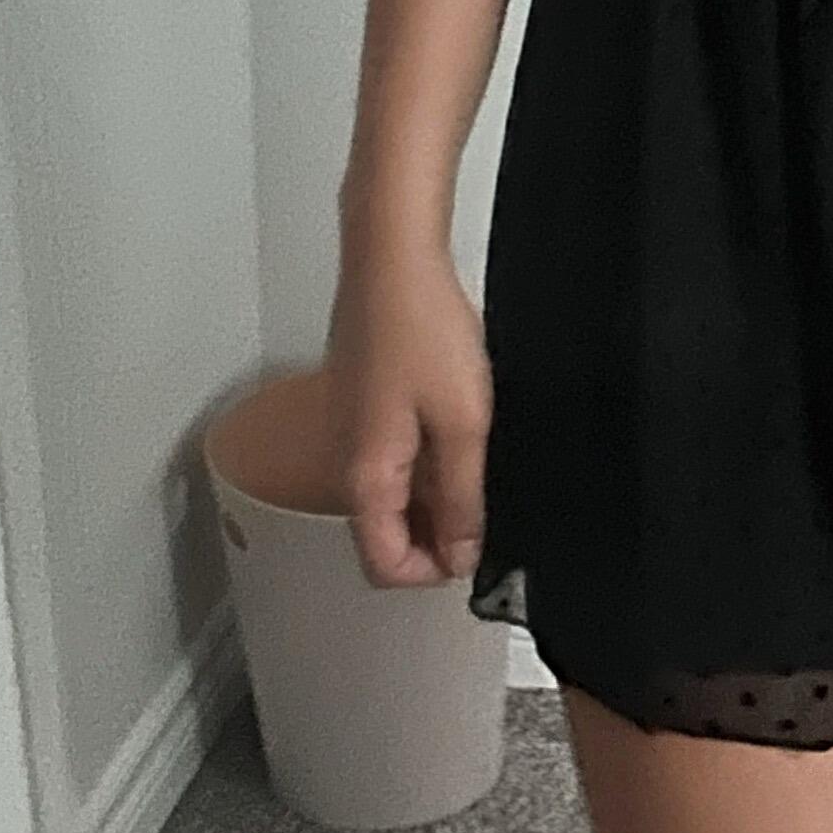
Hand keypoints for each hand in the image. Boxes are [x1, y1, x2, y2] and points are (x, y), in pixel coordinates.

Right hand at [324, 229, 491, 588]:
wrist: (391, 259)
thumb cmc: (419, 327)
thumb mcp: (463, 424)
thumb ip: (463, 497)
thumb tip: (462, 552)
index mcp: (366, 477)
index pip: (383, 566)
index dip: (433, 572)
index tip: (475, 550)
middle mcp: (347, 462)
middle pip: (384, 534)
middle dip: (436, 538)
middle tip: (485, 509)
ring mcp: (352, 432)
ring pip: (390, 496)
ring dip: (435, 499)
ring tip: (478, 466)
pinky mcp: (363, 406)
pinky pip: (391, 458)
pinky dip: (426, 462)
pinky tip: (460, 432)